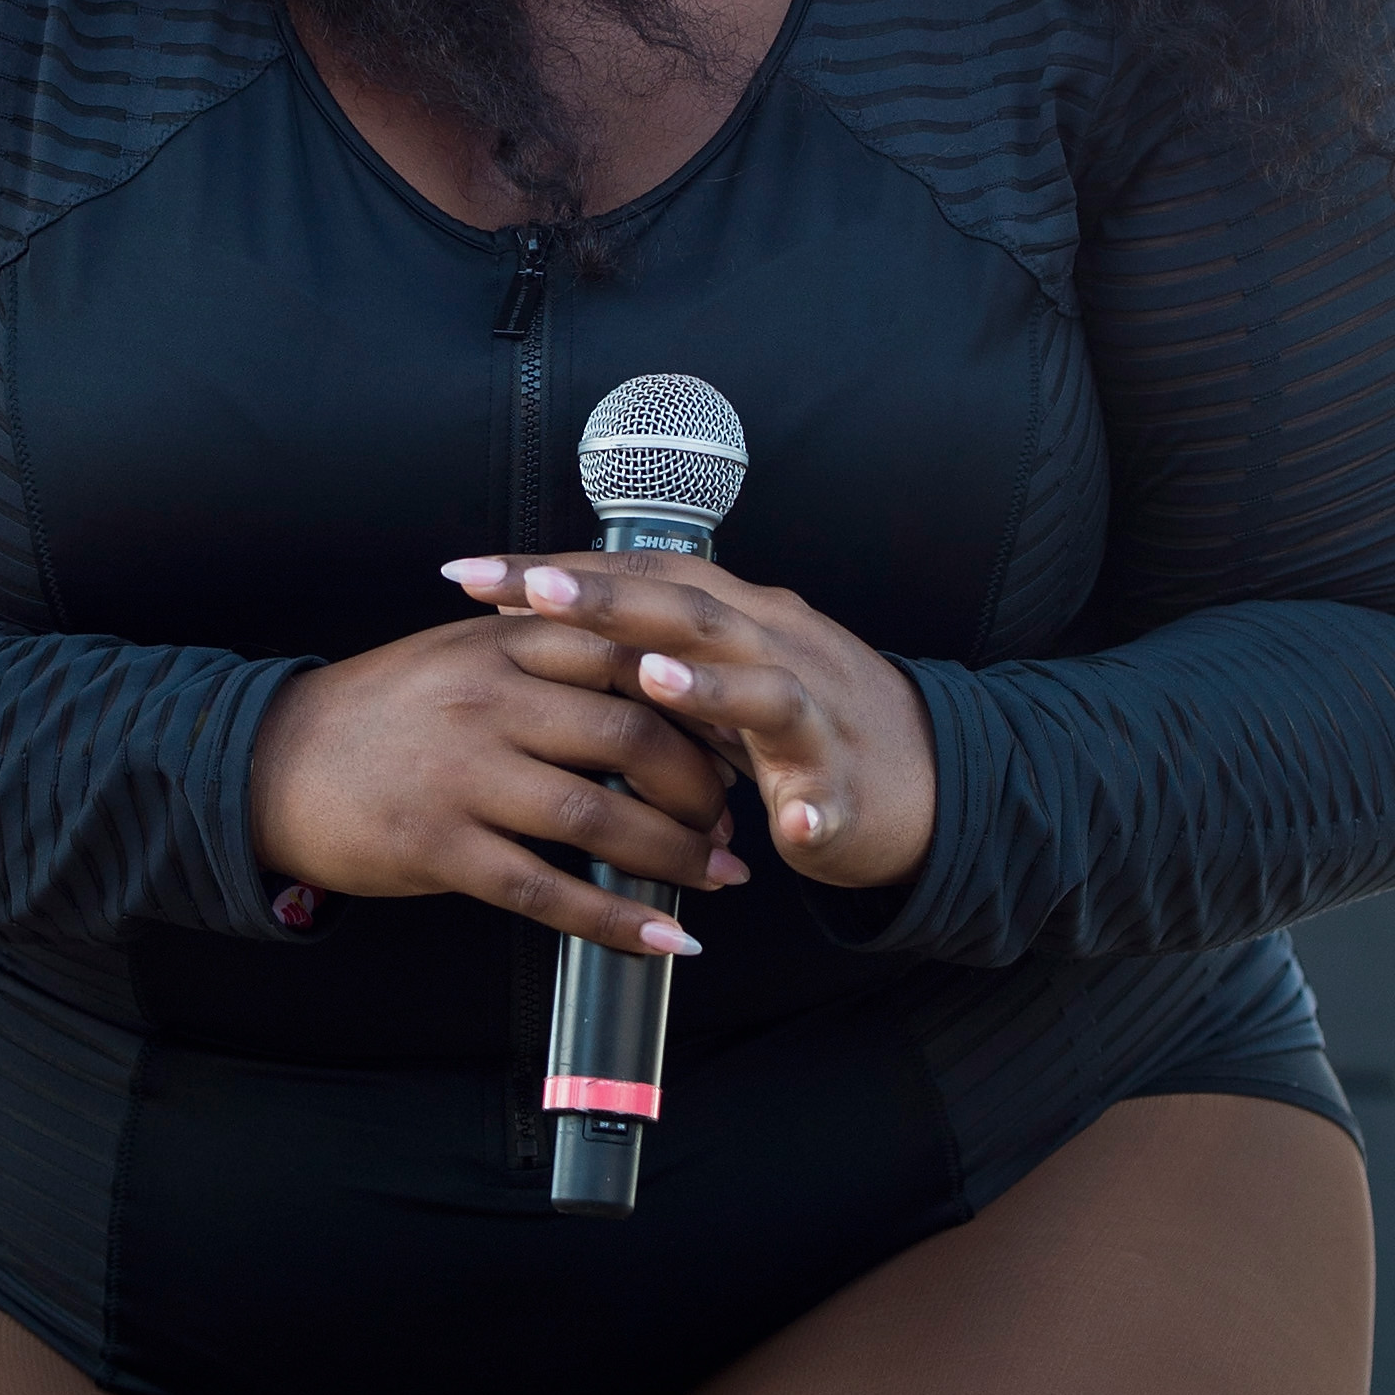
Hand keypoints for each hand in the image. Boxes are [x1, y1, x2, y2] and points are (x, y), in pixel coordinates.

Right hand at [248, 614, 751, 955]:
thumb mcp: (465, 651)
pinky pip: (547, 890)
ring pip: (600, 815)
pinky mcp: (439, 846)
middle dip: (702, 787)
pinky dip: (616, 920)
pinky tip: (662, 940)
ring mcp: (464, 773)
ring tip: (715, 878)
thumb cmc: (385, 710)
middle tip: (729, 821)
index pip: (633, 657)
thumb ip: (550, 656)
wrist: (272, 761)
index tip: (741, 738)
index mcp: (506, 640)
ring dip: (675, 855)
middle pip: (634, 734)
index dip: (702, 703)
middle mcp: (490, 697)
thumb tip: (658, 687)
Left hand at [440, 553, 936, 892]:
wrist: (922, 777)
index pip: (640, 576)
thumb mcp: (716, 668)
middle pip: (690, 612)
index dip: (561, 571)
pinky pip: (831, 797)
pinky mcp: (848, 787)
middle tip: (533, 592)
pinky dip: (812, 807)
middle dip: (610, 601)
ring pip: (764, 691)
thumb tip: (537, 614)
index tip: (473, 573)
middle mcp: (776, 647)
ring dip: (708, 687)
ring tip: (651, 681)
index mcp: (735, 616)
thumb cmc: (796, 720)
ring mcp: (817, 716)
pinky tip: (791, 823)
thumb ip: (642, 641)